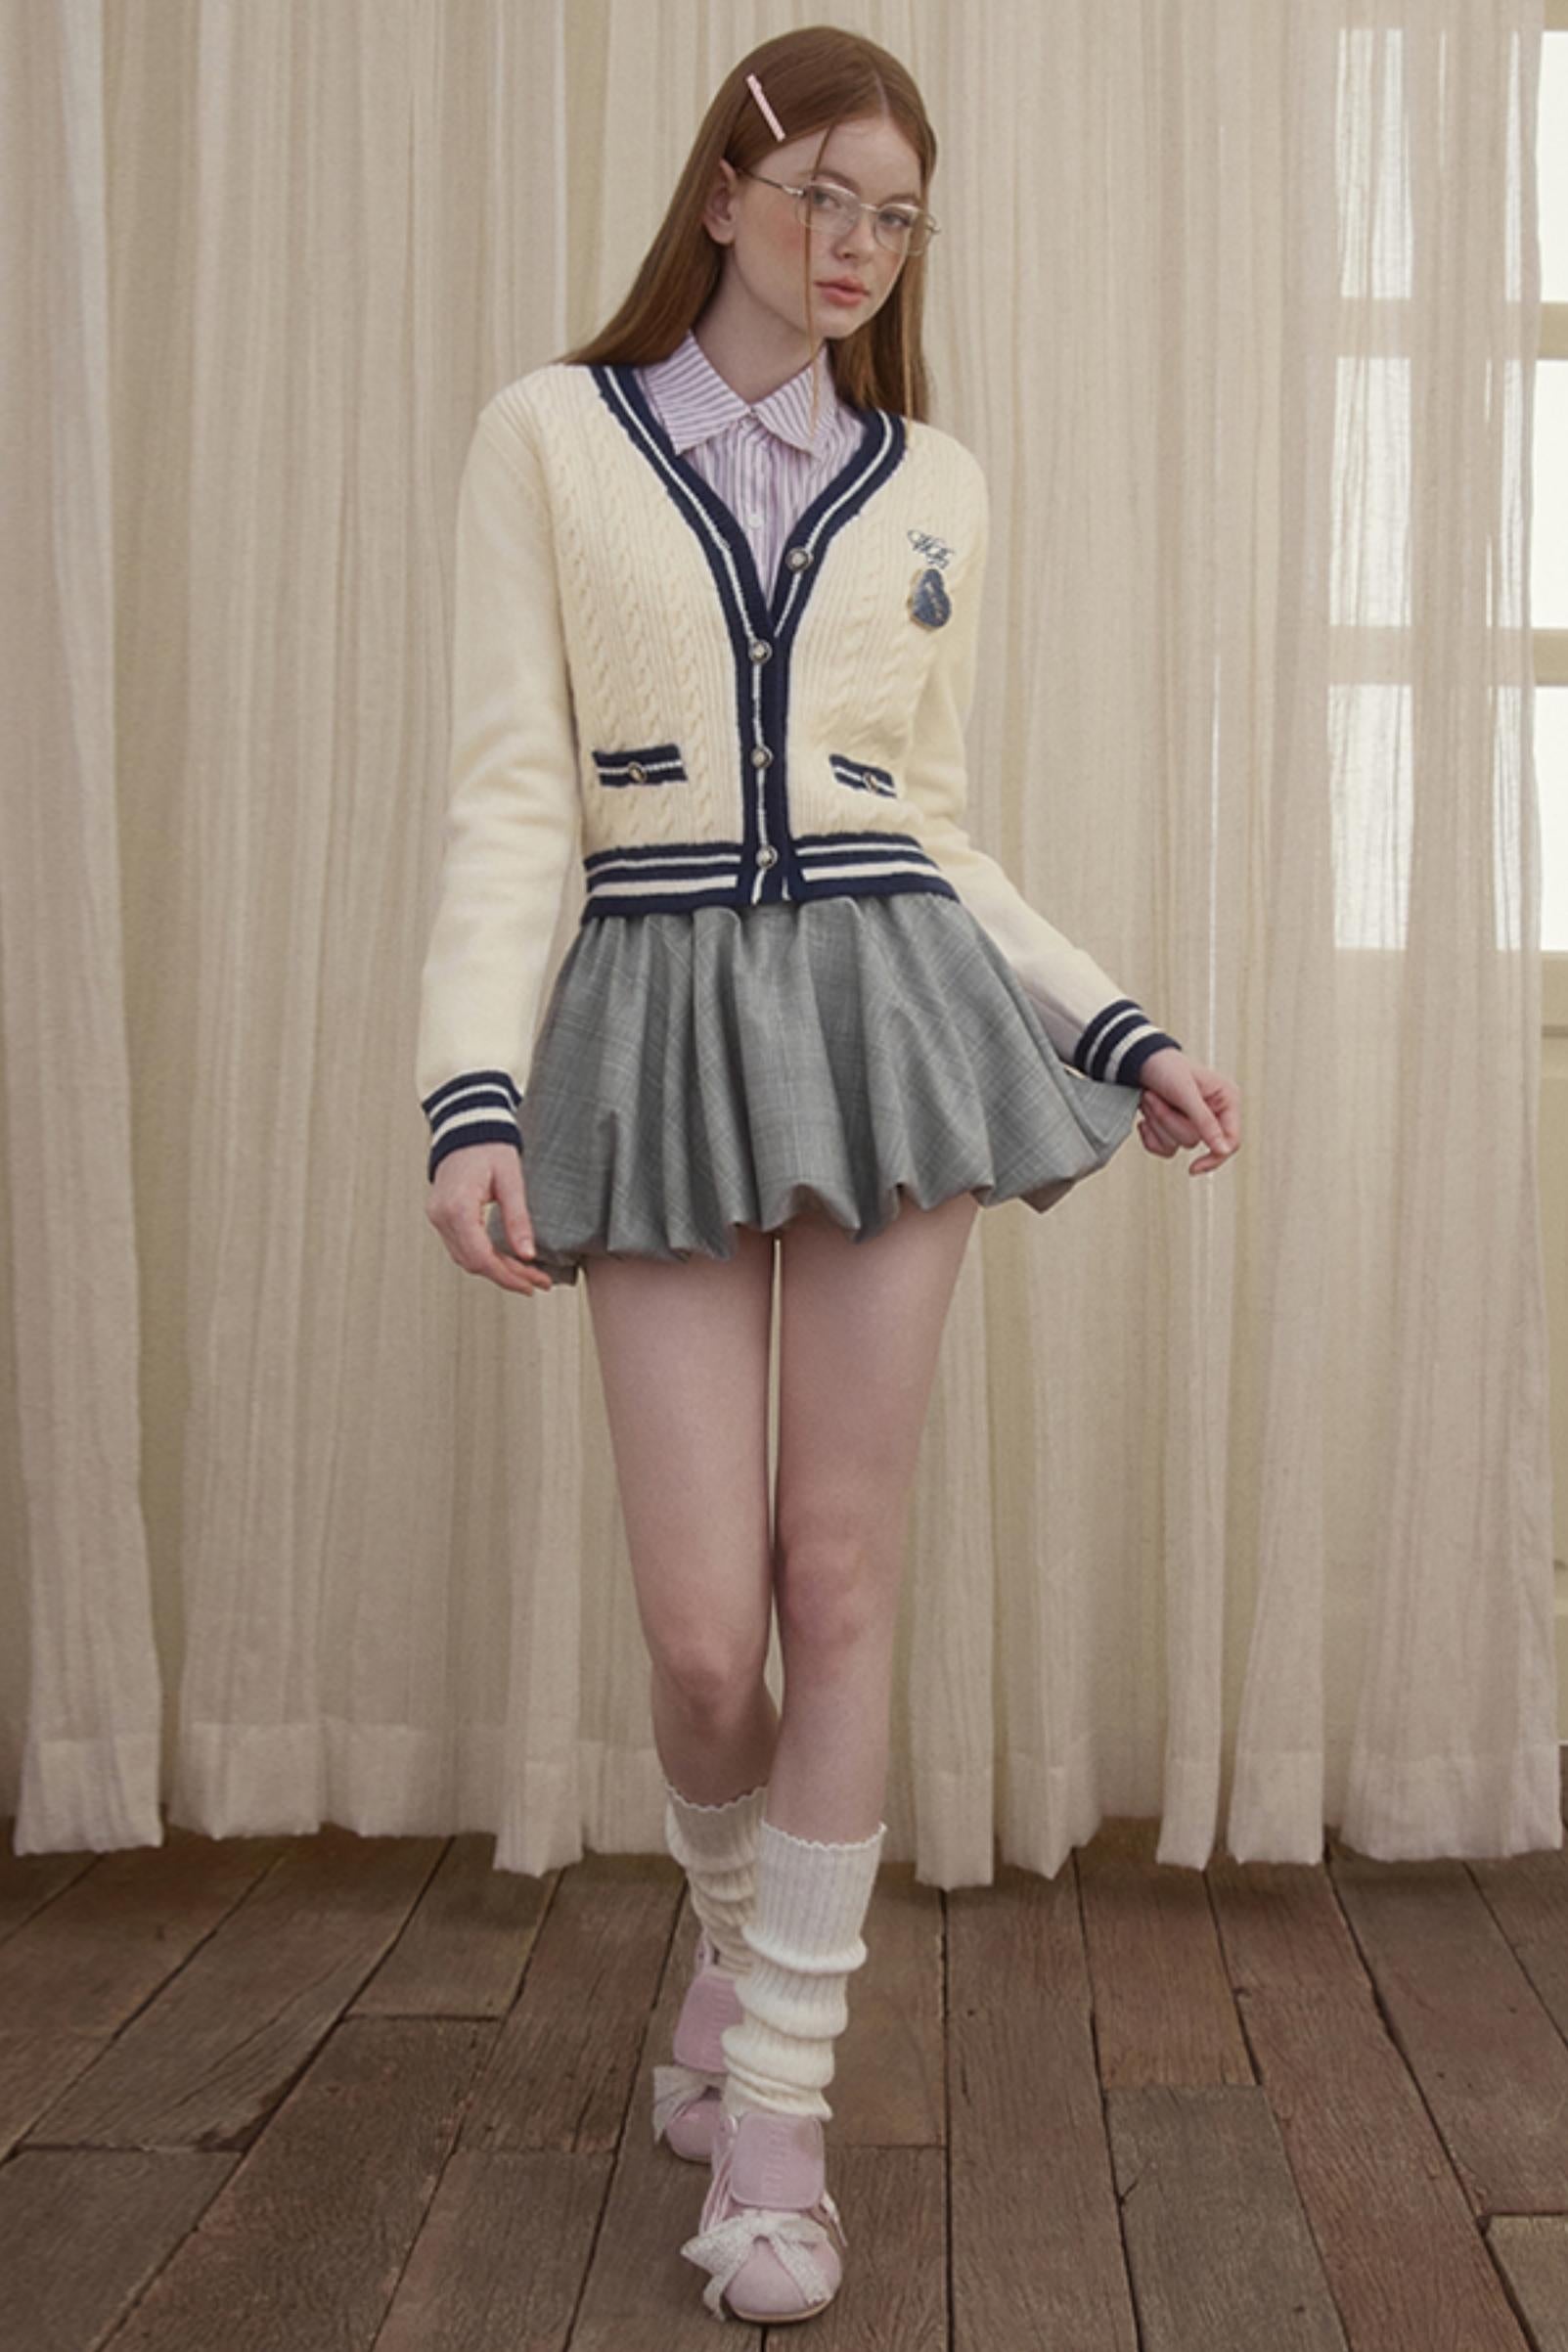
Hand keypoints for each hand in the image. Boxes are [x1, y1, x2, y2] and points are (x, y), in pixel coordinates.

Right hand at [426, 1140, 554, 1292]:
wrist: (467, 1127)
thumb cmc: (489, 1147)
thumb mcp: (511, 1181)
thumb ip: (518, 1219)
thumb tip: (527, 1254)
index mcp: (457, 1207)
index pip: (481, 1257)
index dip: (508, 1276)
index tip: (532, 1284)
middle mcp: (441, 1216)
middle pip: (474, 1262)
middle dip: (507, 1276)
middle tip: (538, 1281)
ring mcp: (438, 1218)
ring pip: (467, 1259)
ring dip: (497, 1270)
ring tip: (528, 1274)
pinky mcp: (442, 1217)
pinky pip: (462, 1247)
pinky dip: (485, 1257)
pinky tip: (507, 1260)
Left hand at [1133, 1048, 1239, 1175]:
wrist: (1138, 1060)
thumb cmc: (1166, 1066)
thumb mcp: (1185, 1091)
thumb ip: (1205, 1121)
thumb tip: (1223, 1149)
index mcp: (1226, 1100)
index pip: (1231, 1141)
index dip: (1215, 1157)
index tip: (1193, 1168)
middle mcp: (1213, 1113)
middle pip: (1194, 1141)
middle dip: (1169, 1121)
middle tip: (1155, 1098)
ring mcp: (1193, 1122)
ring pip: (1177, 1144)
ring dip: (1158, 1123)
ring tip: (1150, 1099)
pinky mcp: (1174, 1129)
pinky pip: (1164, 1148)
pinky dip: (1150, 1134)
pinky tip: (1145, 1116)